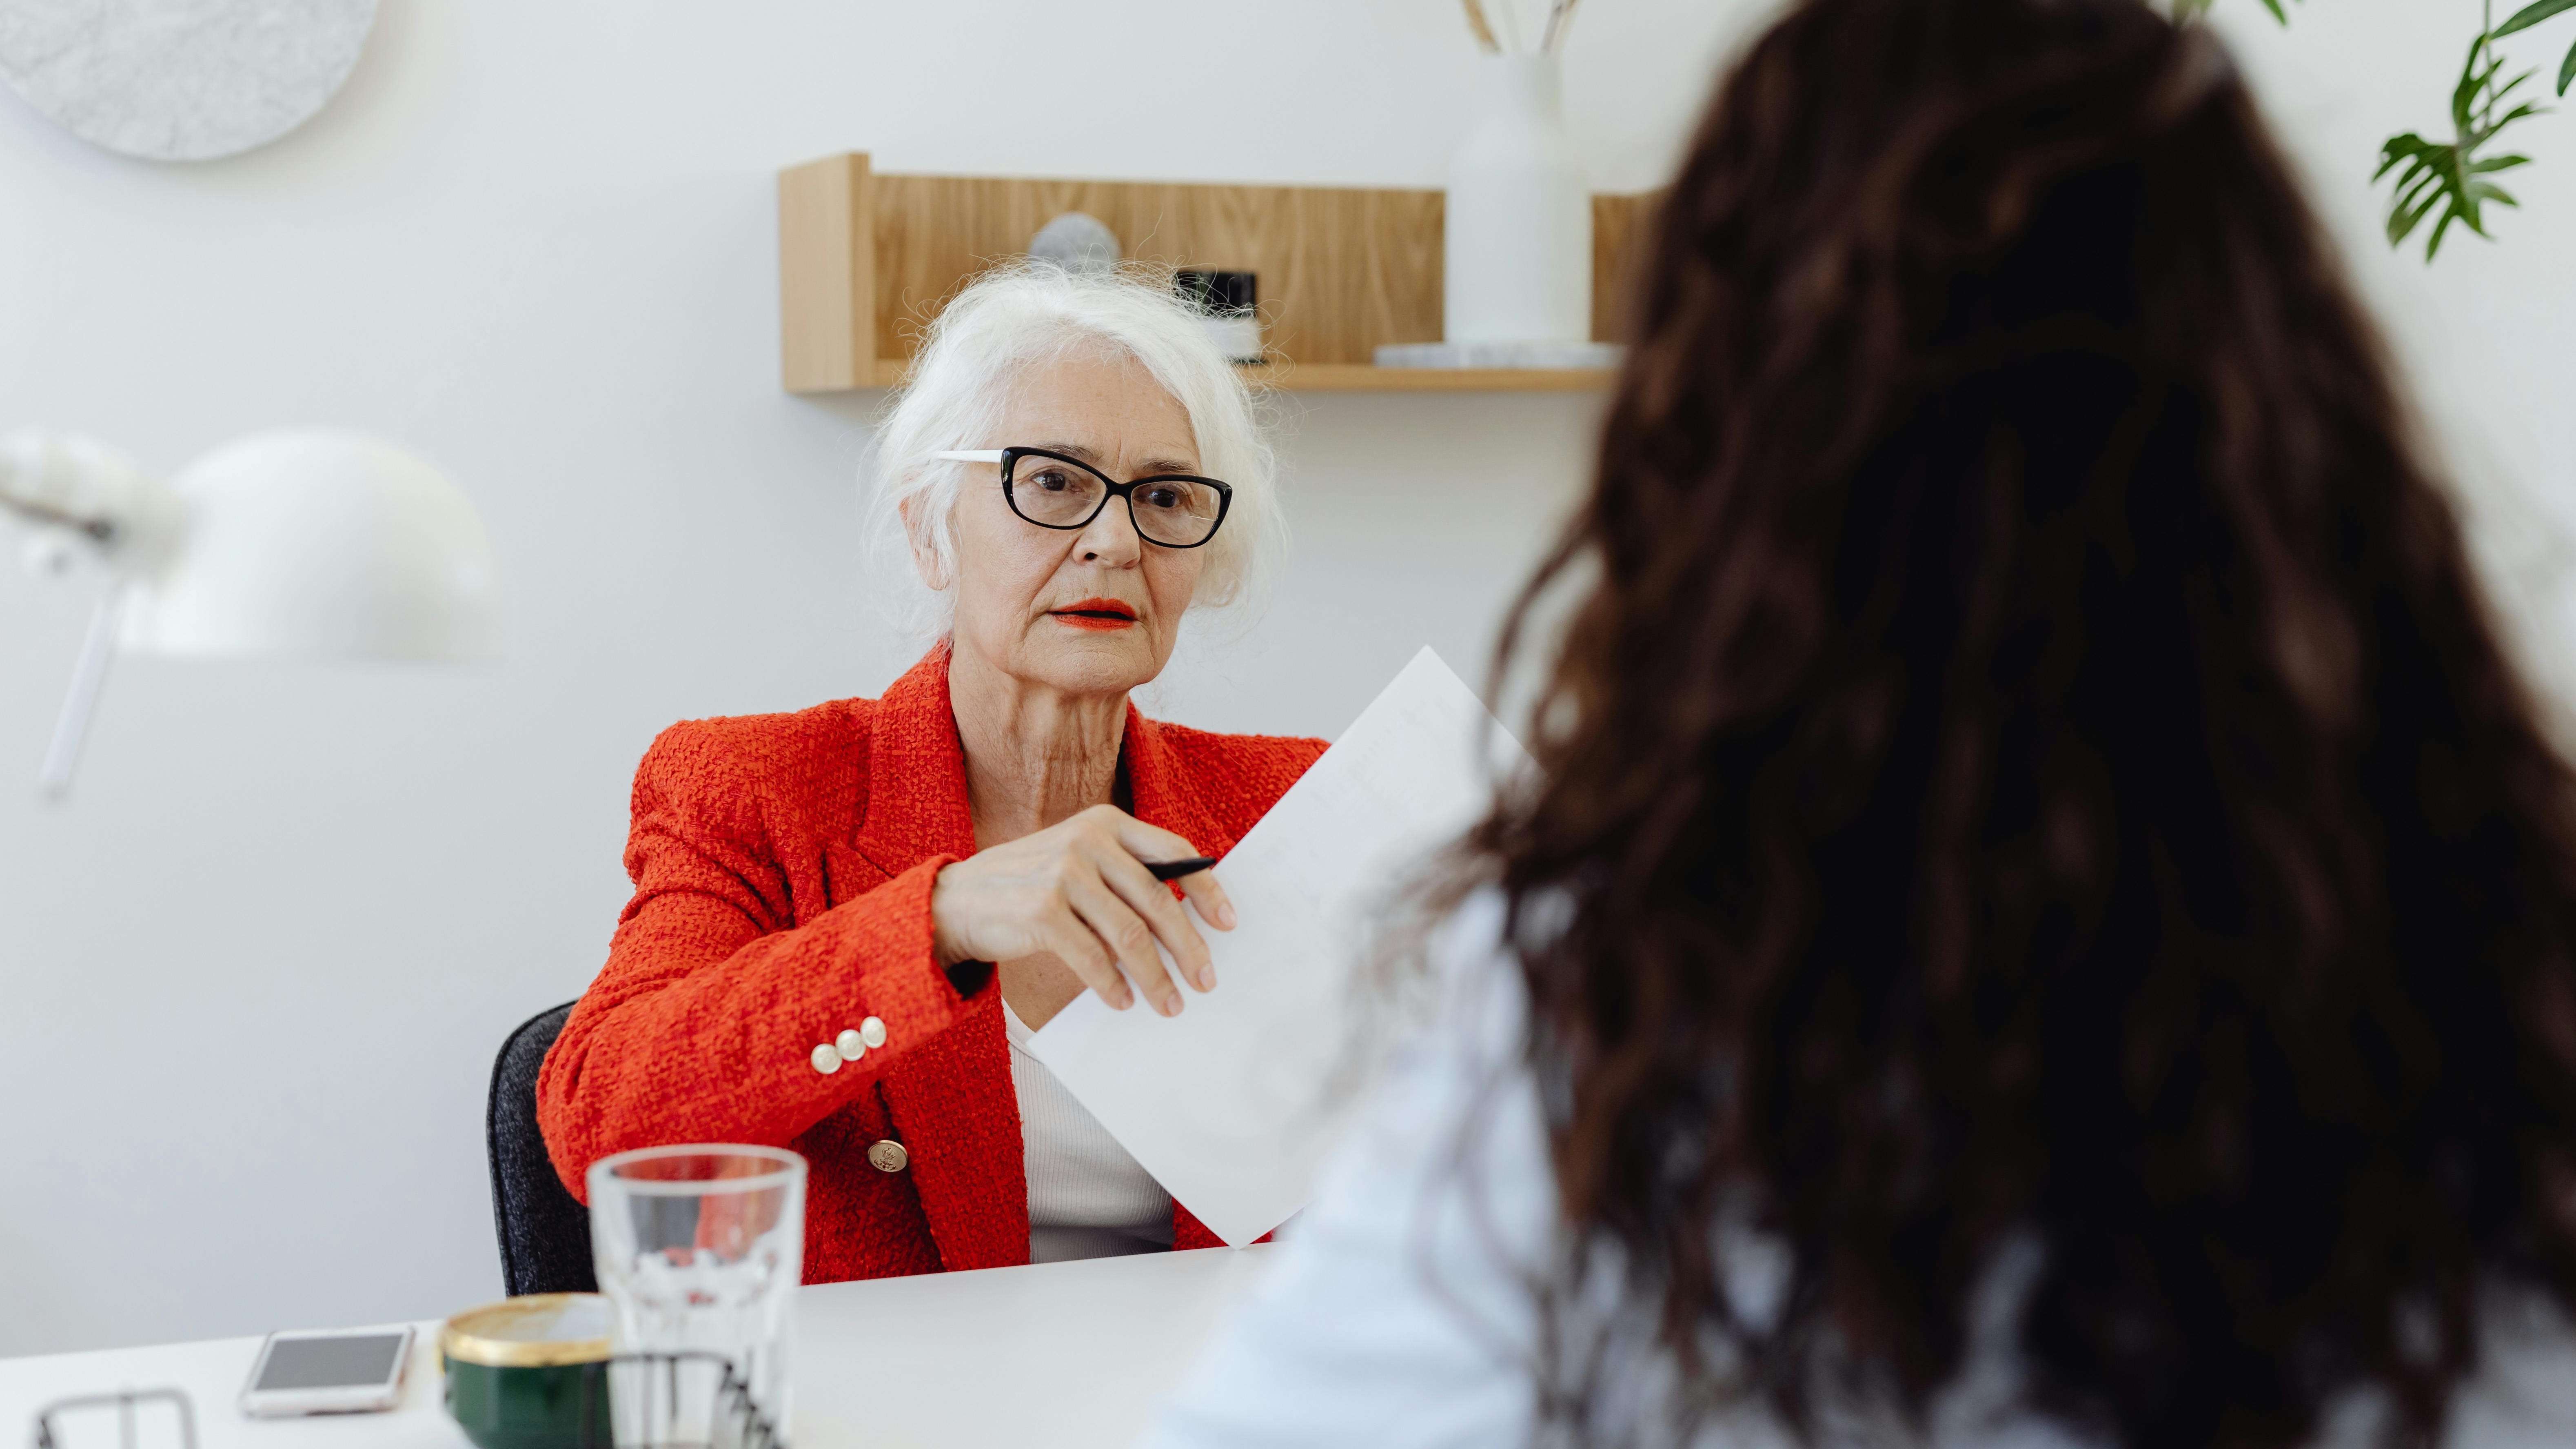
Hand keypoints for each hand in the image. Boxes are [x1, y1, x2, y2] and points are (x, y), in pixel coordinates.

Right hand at [929, 805, 1236, 1015]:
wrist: (957, 900)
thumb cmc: (1030, 886)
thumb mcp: (1078, 862)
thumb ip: (1124, 878)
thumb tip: (1184, 923)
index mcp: (1106, 823)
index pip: (1173, 853)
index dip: (1207, 889)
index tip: (1229, 922)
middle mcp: (1087, 840)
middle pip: (1158, 899)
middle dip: (1188, 946)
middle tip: (1206, 980)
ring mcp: (1063, 873)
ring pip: (1129, 933)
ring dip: (1155, 975)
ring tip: (1170, 1003)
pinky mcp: (1042, 910)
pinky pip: (1092, 956)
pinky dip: (1112, 984)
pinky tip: (1122, 1001)